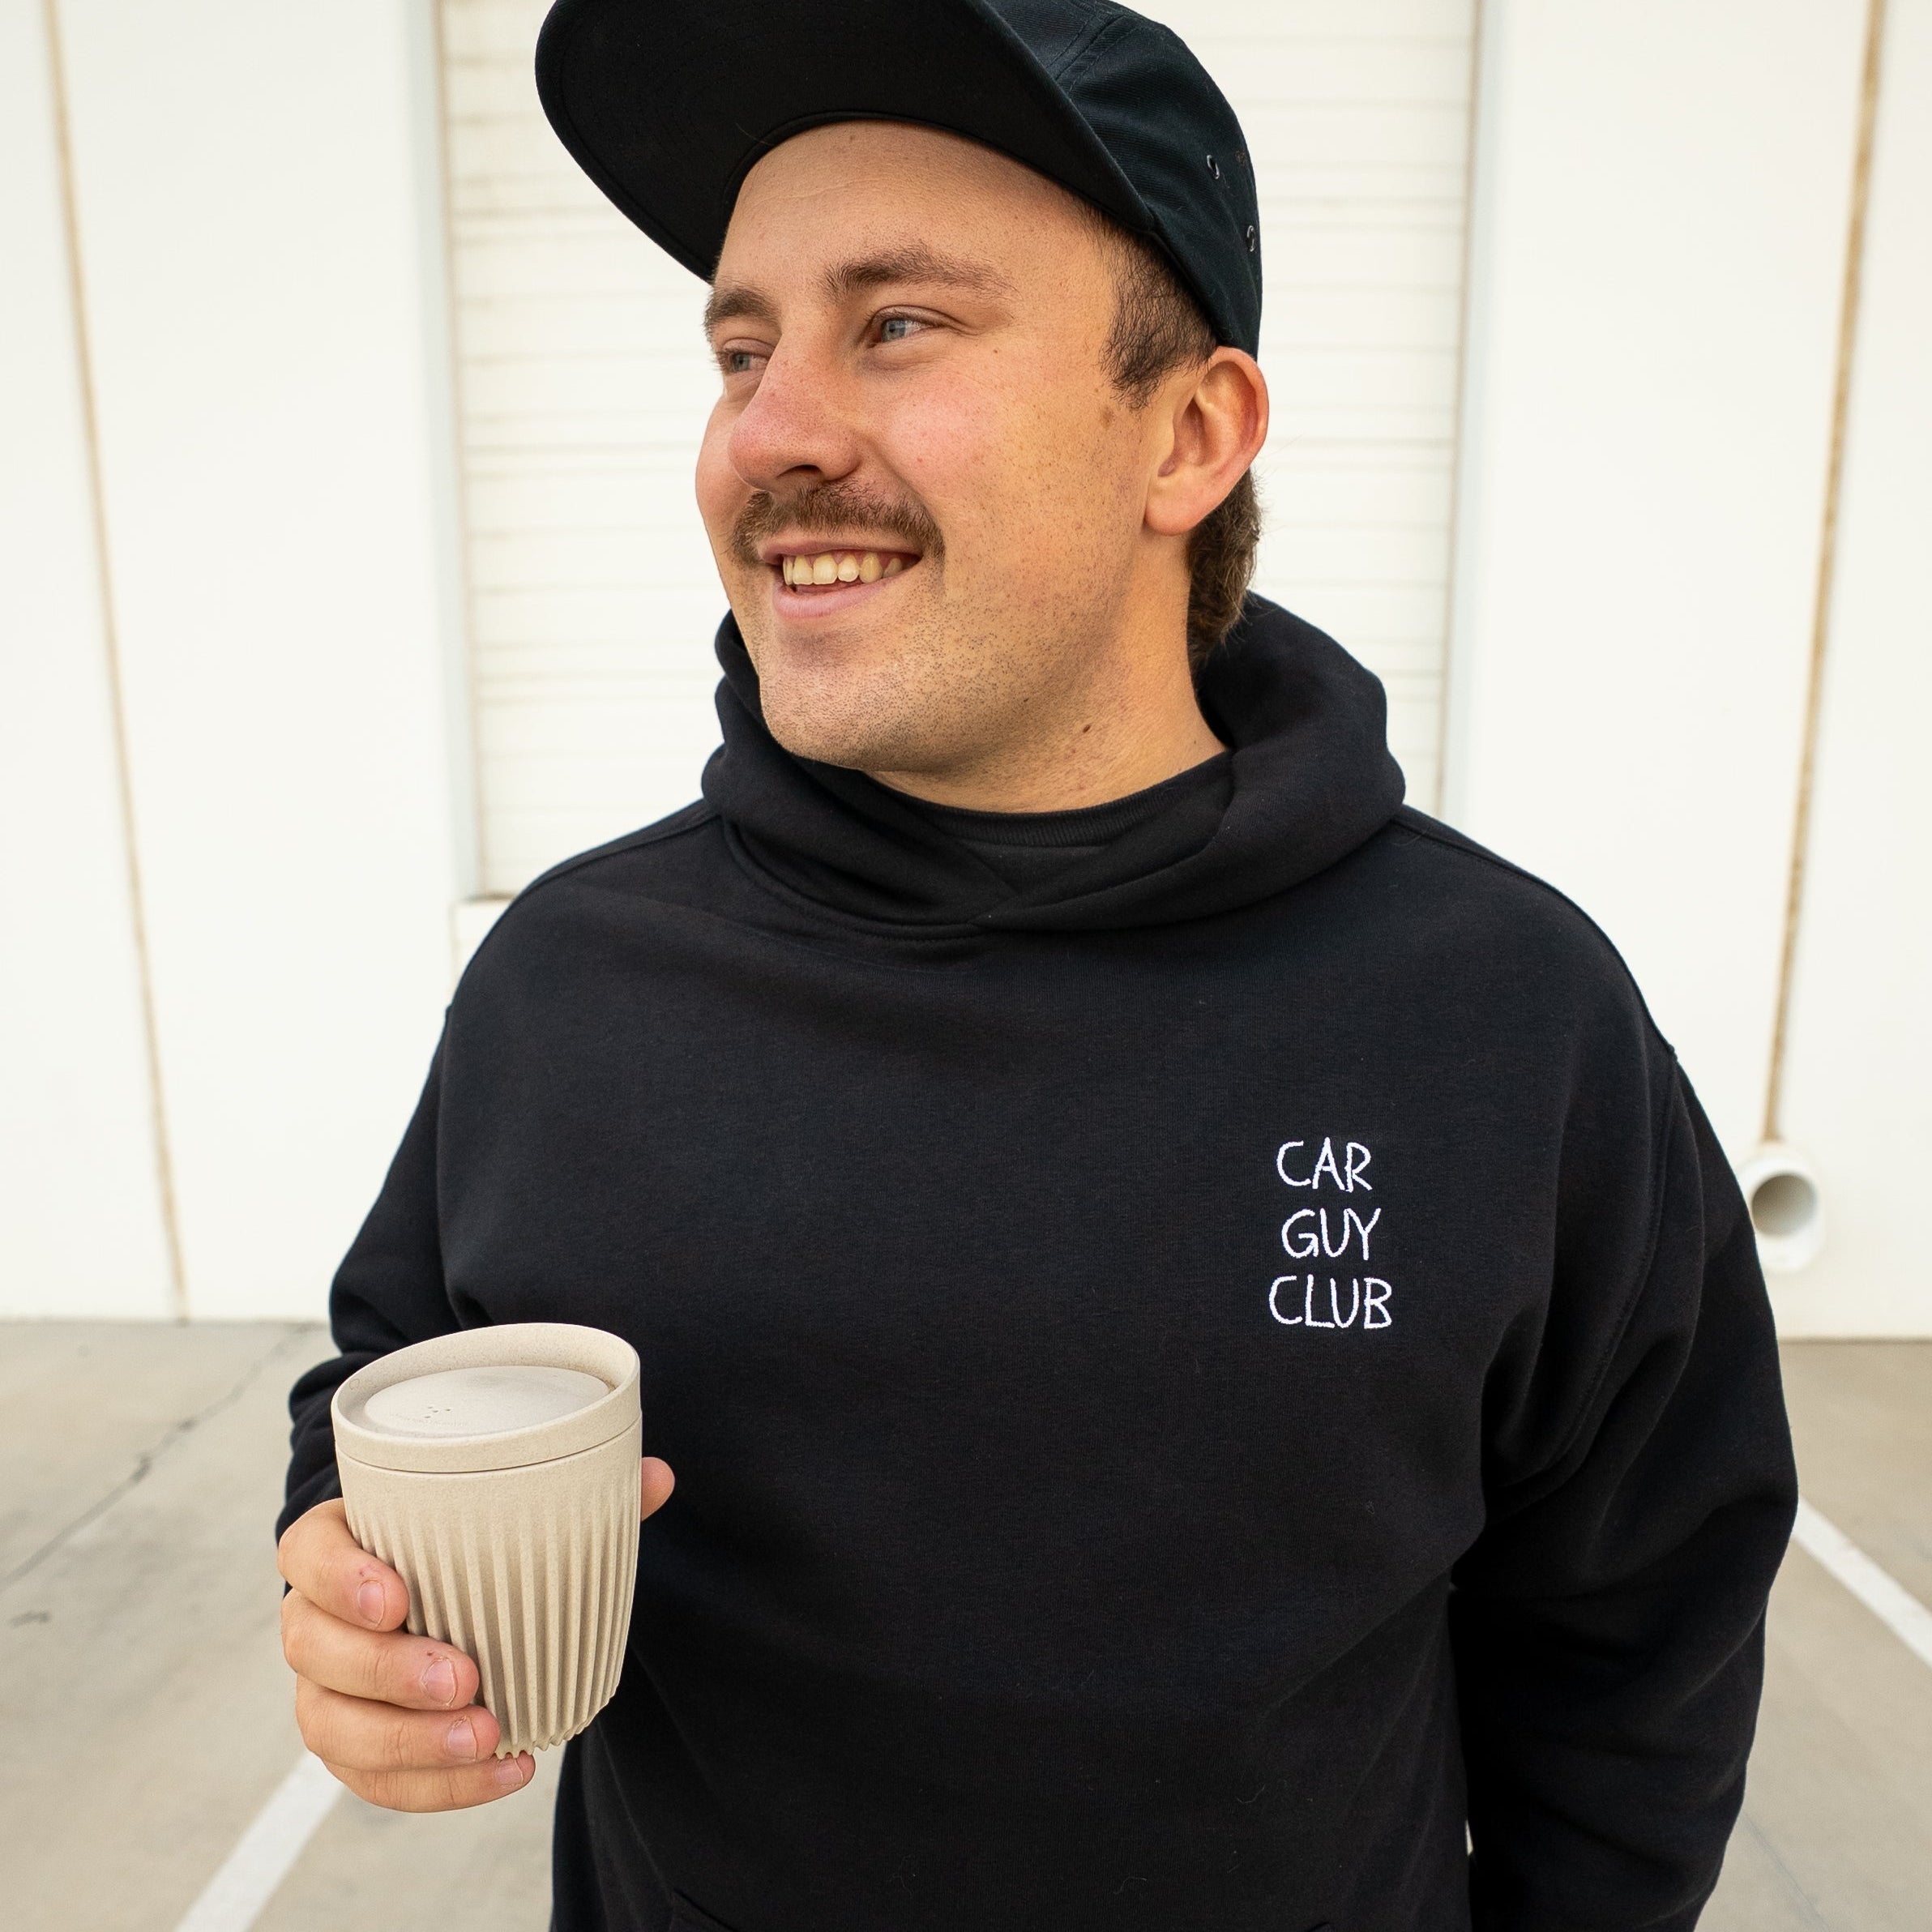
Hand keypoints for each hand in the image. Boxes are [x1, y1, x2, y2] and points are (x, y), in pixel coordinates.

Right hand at [278, 1456, 674, 1810]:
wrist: (448, 1601)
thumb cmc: (472, 1547)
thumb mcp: (510, 1512)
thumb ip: (580, 1493)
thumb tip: (658, 1476)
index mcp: (342, 1543)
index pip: (307, 1552)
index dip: (338, 1575)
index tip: (398, 1595)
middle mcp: (319, 1617)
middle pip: (313, 1646)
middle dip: (385, 1670)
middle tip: (463, 1676)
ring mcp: (327, 1686)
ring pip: (330, 1722)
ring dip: (407, 1740)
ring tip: (486, 1736)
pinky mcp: (351, 1744)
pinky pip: (373, 1778)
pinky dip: (437, 1786)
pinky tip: (506, 1772)